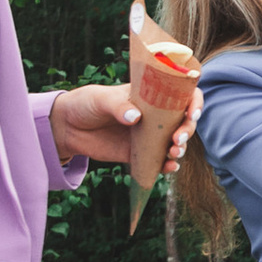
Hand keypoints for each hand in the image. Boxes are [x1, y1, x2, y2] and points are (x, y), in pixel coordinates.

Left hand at [49, 81, 199, 168]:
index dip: (193, 102)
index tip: (192, 113)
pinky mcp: (138, 153)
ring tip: (173, 153)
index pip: (182, 94)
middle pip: (183, 120)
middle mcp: (155, 114)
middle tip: (177, 139)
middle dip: (187, 130)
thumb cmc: (86, 103)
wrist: (67, 127)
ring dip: (180, 148)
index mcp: (151, 95)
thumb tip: (135, 118)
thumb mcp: (101, 99)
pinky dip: (167, 165)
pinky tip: (169, 167)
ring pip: (174, 141)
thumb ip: (118, 106)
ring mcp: (148, 135)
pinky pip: (158, 160)